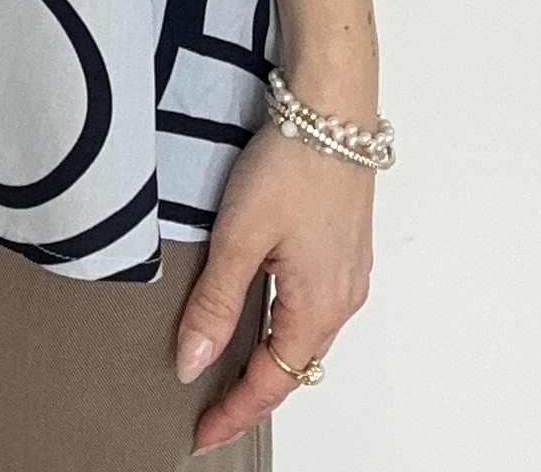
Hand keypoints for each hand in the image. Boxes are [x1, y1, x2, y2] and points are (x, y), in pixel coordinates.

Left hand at [174, 117, 374, 452]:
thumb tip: (193, 362)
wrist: (333, 107)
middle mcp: (342, 298)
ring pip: (305, 336)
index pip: (272, 384)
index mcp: (319, 306)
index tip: (201, 435)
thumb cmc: (293, 162)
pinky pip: (312, 305)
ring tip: (225, 368)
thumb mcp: (240, 236)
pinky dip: (283, 323)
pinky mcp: (343, 247)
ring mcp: (347, 273)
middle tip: (207, 409)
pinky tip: (257, 311)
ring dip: (269, 358)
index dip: (233, 413)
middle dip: (251, 394)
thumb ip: (216, 303)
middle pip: (294, 367)